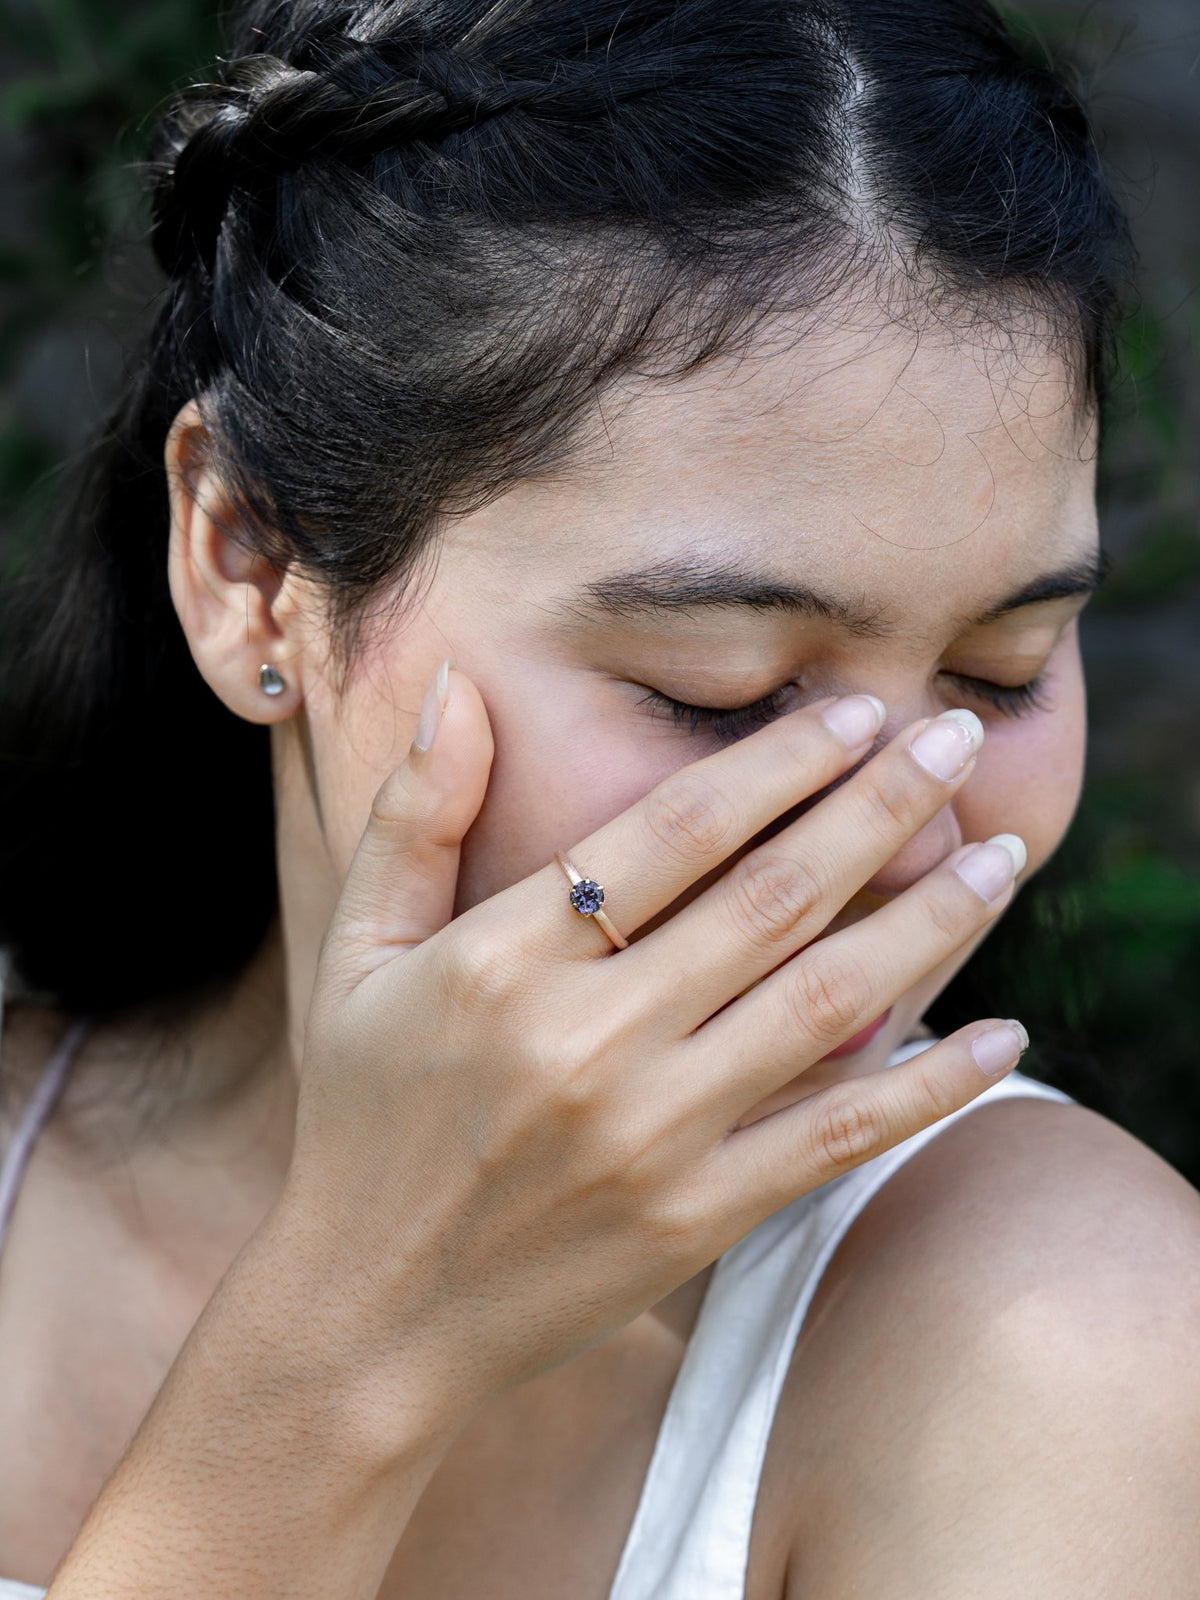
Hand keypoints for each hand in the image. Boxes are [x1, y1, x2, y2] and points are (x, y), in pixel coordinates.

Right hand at [287, 665, 1025, 1427]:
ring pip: (826, 1001)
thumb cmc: (362, 1114)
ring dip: (928, 920)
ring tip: (1002, 856)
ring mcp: (652, 1135)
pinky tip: (997, 1032)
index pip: (677, 830)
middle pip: (773, 896)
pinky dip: (927, 1085)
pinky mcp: (696, 1216)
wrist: (371, 1312)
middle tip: (958, 737)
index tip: (856, 711)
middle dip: (882, 805)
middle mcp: (589, 1038)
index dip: (780, 762)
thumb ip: (412, 817)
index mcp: (504, 958)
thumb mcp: (355, 954)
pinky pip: (835, 1137)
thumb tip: (454, 687)